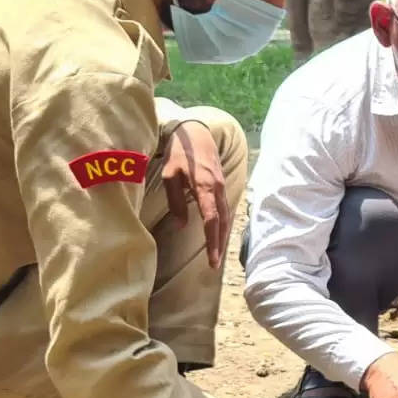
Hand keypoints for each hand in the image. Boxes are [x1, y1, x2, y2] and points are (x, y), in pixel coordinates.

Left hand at [162, 121, 229, 268]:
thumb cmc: (179, 153)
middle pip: (223, 222)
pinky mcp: (222, 186)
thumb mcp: (170, 175)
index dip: (212, 241)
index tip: (211, 259)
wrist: (197, 132)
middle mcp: (218, 189)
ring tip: (217, 255)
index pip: (212, 219)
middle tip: (215, 265)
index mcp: (205, 187)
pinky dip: (224, 225)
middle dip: (219, 244)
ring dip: (223, 237)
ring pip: (227, 217)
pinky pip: (226, 210)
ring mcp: (223, 187)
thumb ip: (176, 201)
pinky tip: (220, 235)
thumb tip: (182, 225)